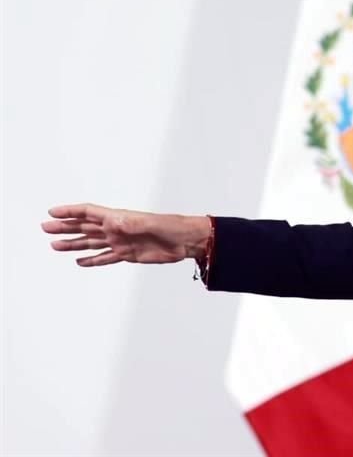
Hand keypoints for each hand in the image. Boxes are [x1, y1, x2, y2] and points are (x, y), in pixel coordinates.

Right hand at [42, 203, 210, 266]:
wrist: (186, 241)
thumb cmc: (172, 227)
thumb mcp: (151, 224)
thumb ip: (132, 223)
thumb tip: (113, 222)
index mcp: (119, 218)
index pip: (89, 212)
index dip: (71, 212)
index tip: (52, 213)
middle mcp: (117, 229)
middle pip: (85, 227)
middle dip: (65, 227)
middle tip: (45, 228)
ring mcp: (121, 242)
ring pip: (92, 243)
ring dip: (74, 244)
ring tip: (55, 245)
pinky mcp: (128, 254)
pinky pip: (106, 257)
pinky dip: (92, 260)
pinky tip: (80, 261)